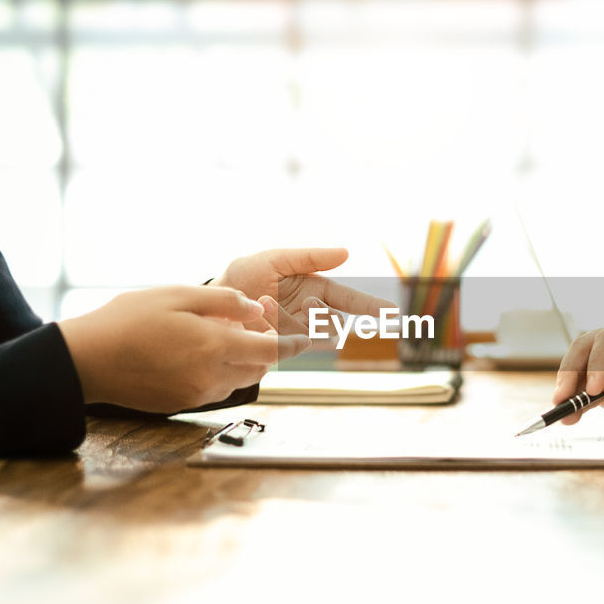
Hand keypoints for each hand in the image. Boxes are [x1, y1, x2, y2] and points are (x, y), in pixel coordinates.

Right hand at [58, 286, 308, 412]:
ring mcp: (197, 394)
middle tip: (262, 322)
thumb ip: (224, 301)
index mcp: (215, 346)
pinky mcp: (183, 404)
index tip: (310, 335)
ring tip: (227, 332)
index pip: (273, 349)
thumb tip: (257, 308)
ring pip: (240, 378)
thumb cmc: (128, 320)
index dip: (295, 342)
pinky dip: (223, 370)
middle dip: (270, 347)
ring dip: (245, 358)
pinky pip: (217, 387)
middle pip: (260, 367)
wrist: (86, 360)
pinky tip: (205, 350)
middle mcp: (212, 376)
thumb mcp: (178, 295)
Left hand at [215, 248, 387, 331]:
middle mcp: (309, 314)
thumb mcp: (274, 259)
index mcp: (313, 289)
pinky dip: (277, 333)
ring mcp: (297, 334)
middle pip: (333, 321)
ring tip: (260, 305)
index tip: (392, 313)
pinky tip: (258, 321)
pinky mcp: (283, 351)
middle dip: (314, 312)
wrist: (211, 306)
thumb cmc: (241, 278)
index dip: (370, 305)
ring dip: (289, 320)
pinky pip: (295, 346)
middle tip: (283, 300)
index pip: (348, 298)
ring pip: (315, 336)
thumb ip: (310, 258)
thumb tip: (346, 253)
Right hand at [553, 309, 603, 432]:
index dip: (598, 361)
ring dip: (568, 388)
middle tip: (564, 398)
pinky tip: (570, 416)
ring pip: (578, 365)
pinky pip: (583, 387)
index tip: (595, 389)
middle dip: (572, 373)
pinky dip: (574, 401)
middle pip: (586, 348)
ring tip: (562, 412)